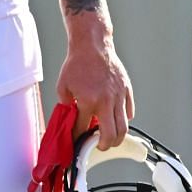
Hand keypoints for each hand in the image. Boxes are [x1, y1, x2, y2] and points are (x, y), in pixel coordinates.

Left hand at [59, 16, 133, 148]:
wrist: (92, 46)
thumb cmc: (77, 64)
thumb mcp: (63, 87)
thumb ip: (66, 106)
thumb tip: (70, 120)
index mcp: (88, 101)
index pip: (83, 129)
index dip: (79, 138)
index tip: (78, 141)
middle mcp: (106, 101)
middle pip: (111, 135)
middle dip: (103, 146)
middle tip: (98, 146)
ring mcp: (119, 96)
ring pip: (124, 127)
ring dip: (117, 138)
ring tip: (110, 139)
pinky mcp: (127, 90)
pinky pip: (129, 111)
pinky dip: (124, 120)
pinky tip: (116, 120)